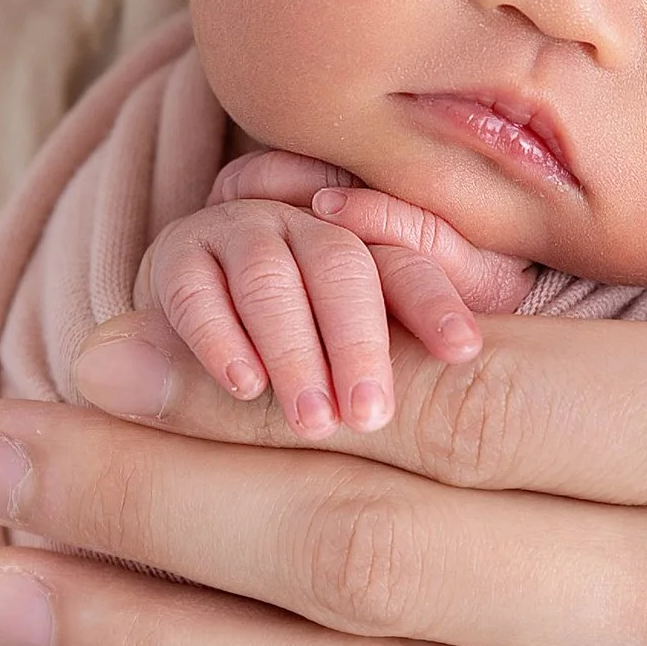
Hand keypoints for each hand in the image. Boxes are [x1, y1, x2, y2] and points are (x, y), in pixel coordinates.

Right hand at [139, 153, 534, 439]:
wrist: (191, 325)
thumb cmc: (304, 353)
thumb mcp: (357, 356)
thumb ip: (404, 361)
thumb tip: (470, 369)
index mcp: (364, 243)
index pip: (406, 267)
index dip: (435, 304)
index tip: (464, 352)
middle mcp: (305, 225)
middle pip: (341, 267)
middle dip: (358, 342)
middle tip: (370, 416)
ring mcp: (239, 233)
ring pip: (270, 277)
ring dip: (293, 350)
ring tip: (313, 420)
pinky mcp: (177, 257)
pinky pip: (194, 289)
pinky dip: (217, 337)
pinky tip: (243, 386)